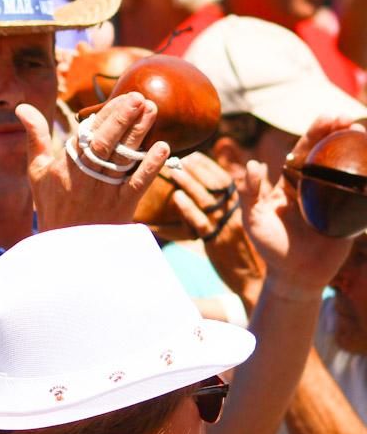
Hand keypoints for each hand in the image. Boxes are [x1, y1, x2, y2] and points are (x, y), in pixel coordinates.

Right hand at [18, 93, 169, 229]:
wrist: (65, 246)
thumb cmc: (51, 204)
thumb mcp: (37, 170)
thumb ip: (35, 136)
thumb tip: (22, 108)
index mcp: (65, 166)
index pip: (87, 134)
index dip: (107, 115)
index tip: (123, 97)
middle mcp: (85, 177)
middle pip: (106, 142)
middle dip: (123, 118)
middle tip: (140, 97)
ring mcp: (105, 192)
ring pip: (123, 157)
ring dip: (139, 133)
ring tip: (152, 110)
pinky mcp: (122, 207)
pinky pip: (138, 184)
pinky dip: (151, 166)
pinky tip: (163, 147)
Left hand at [168, 153, 264, 307]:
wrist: (260, 279)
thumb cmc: (257, 249)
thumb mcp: (253, 221)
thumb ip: (247, 197)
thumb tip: (246, 173)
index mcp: (248, 206)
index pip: (228, 180)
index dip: (210, 166)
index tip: (195, 154)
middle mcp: (238, 214)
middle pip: (217, 185)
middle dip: (198, 169)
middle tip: (180, 157)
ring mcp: (227, 227)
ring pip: (207, 200)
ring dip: (189, 183)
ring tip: (174, 170)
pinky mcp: (217, 243)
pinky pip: (201, 224)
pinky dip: (187, 210)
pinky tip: (176, 198)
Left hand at [240, 117, 362, 296]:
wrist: (294, 276)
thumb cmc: (270, 246)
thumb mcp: (253, 219)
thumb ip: (249, 192)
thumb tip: (253, 164)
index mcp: (291, 180)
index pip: (305, 149)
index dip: (317, 131)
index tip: (329, 117)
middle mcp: (314, 184)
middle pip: (330, 151)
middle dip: (340, 131)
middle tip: (350, 118)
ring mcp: (334, 197)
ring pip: (349, 167)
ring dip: (359, 149)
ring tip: (364, 134)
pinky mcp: (349, 213)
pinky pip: (362, 192)